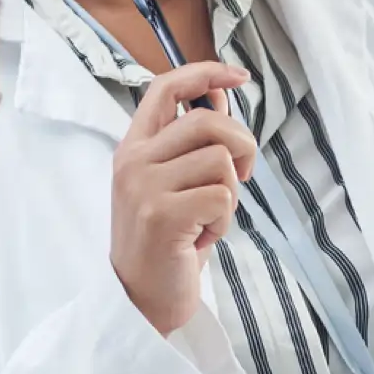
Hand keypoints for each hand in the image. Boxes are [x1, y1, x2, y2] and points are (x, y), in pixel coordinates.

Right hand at [111, 62, 255, 336]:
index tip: (238, 76)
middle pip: (207, 121)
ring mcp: (145, 187)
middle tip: (240, 176)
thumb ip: (192, 142)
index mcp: (133, 148)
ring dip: (229, 193)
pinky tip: (202, 237)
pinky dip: (224, 220)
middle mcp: (133, 162)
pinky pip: (222, 196)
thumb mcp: (173, 184)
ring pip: (220, 159)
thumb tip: (221, 95)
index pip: (165, 87)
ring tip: (207, 218)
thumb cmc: (164, 242)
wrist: (141, 300)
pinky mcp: (163, 215)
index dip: (205, 73)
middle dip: (240, 145)